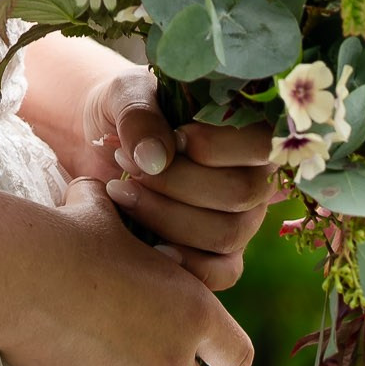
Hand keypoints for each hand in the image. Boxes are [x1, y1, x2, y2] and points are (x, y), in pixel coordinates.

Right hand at [1, 180, 255, 365]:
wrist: (23, 275)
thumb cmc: (71, 237)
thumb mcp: (107, 214)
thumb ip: (125, 215)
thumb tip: (108, 187)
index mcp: (194, 313)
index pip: (237, 354)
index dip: (223, 351)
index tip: (206, 346)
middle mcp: (172, 360)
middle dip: (167, 364)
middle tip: (133, 335)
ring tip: (89, 335)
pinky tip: (58, 347)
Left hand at [49, 51, 281, 291]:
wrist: (102, 143)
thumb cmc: (126, 111)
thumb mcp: (126, 93)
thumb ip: (140, 114)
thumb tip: (157, 158)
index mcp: (249, 128)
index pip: (263, 144)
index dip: (215, 146)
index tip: (171, 137)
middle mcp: (256, 176)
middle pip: (241, 193)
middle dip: (176, 182)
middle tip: (126, 164)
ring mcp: (243, 217)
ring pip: (228, 233)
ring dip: (168, 216)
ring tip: (121, 192)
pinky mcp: (220, 252)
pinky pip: (222, 272)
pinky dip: (188, 265)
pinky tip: (152, 248)